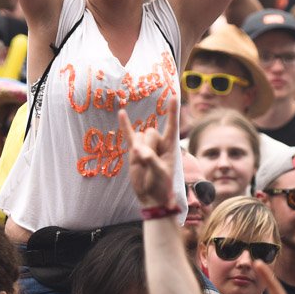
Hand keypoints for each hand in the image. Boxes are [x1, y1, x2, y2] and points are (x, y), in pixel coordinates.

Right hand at [118, 95, 178, 209]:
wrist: (150, 197)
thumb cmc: (162, 186)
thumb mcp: (161, 174)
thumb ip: (151, 160)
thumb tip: (138, 150)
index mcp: (170, 146)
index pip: (172, 125)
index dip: (172, 112)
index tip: (172, 97)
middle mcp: (158, 143)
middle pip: (151, 132)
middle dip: (148, 145)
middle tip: (149, 163)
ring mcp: (145, 145)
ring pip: (140, 136)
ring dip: (139, 148)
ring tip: (143, 165)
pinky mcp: (134, 150)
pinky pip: (129, 135)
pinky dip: (125, 125)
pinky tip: (122, 113)